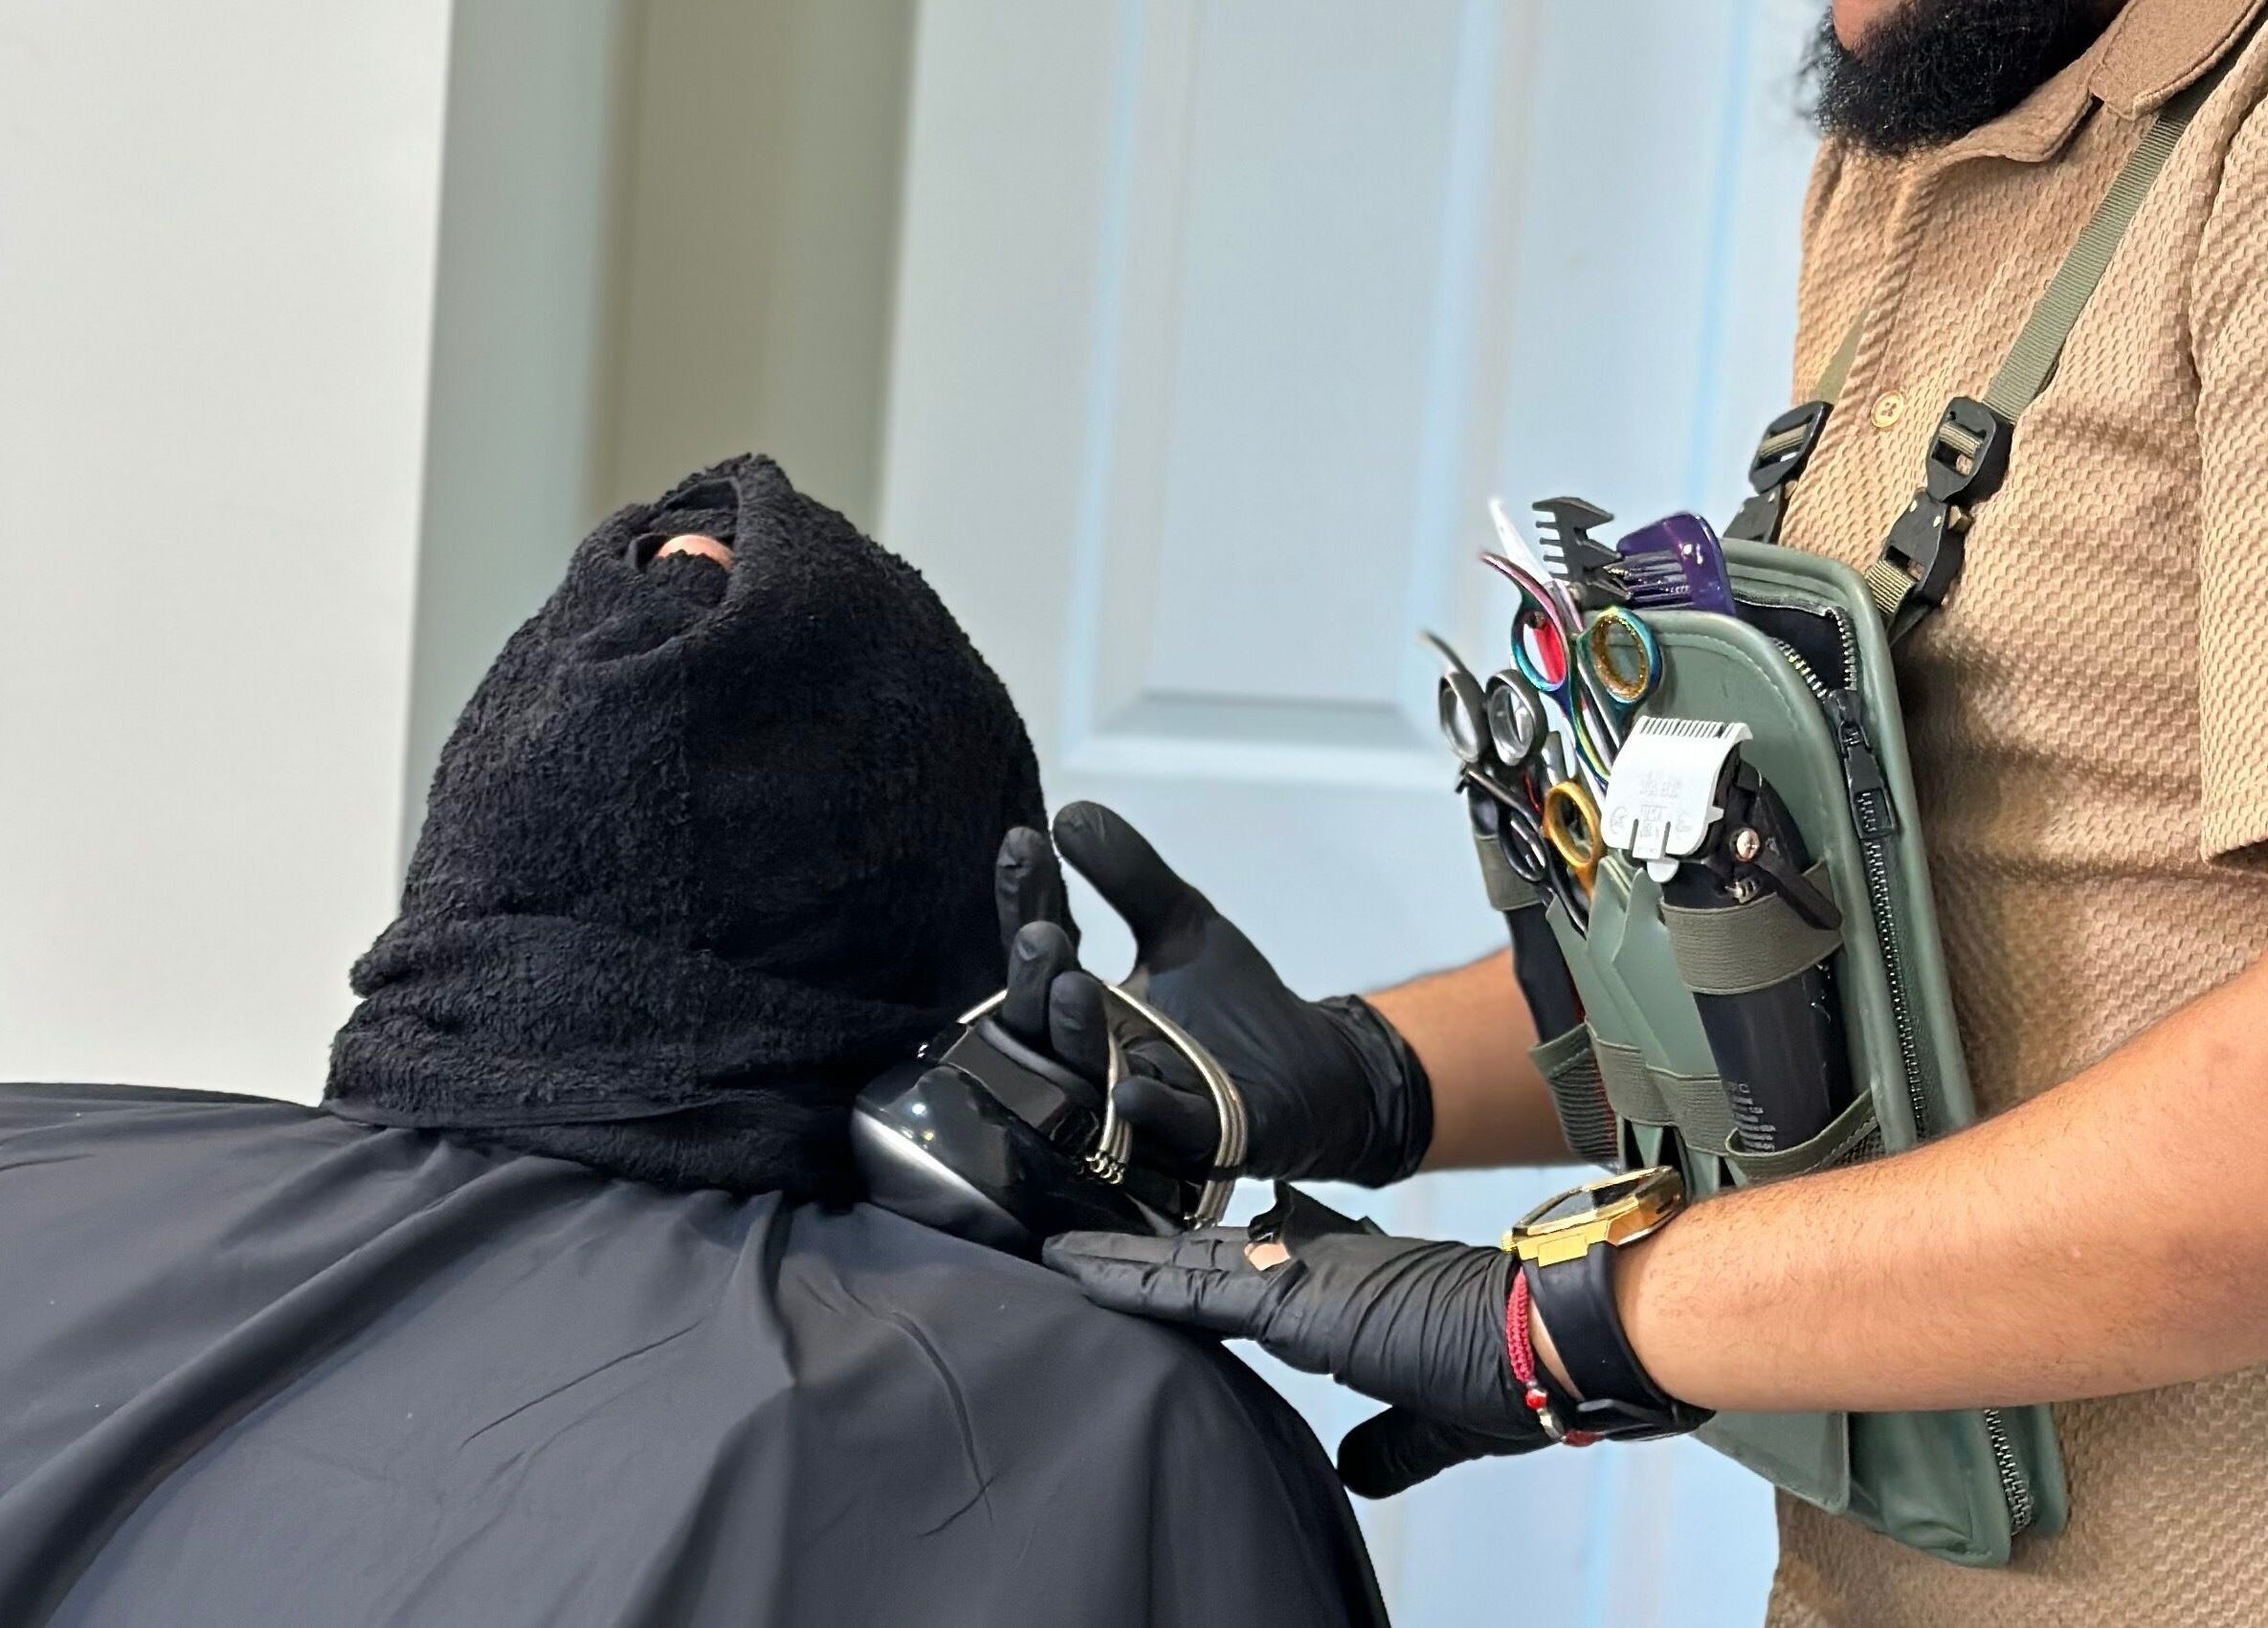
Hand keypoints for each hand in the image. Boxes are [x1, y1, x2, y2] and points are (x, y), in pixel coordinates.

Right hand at [991, 805, 1433, 1185]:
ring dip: (1077, 1036)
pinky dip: (1148, 1111)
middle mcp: (1095, 1060)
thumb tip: (1069, 812)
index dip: (1025, 901)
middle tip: (1040, 934)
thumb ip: (1130, 874)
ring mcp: (1140, 1108)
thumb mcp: (1182, 924)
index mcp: (1085, 1008)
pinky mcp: (1203, 1138)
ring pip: (1088, 1080)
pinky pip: (1166, 1131)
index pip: (1041, 952)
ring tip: (1074, 984)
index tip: (1022, 841)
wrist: (1318, 1073)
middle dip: (1034, 981)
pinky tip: (1132, 1090)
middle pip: (1039, 1026)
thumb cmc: (1235, 1007)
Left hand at [1043, 1199, 1547, 1496]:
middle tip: (1081, 1241)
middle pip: (1207, 1251)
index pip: (1256, 1264)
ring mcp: (1303, 1273)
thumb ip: (1388, 1442)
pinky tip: (1080, 1272)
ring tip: (1057, 1252)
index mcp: (1347, 1283)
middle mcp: (1318, 1263)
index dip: (1204, 1258)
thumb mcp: (1432, 1419)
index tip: (1163, 1254)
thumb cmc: (1511, 1371)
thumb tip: (1355, 1469)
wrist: (1548, 1339)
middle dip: (1145, 1250)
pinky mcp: (1294, 1299)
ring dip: (1118, 1260)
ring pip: (1186, 1261)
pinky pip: (1190, 1288)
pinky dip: (1132, 1280)